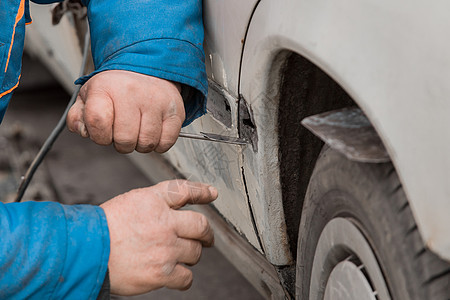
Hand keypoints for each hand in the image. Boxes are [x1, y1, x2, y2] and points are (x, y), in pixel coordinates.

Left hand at [67, 70, 184, 152]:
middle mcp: (132, 92)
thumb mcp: (90, 95)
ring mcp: (156, 101)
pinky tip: (153, 132)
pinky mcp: (175, 111)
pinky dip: (159, 144)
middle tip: (123, 131)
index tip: (103, 132)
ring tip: (139, 130)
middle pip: (124, 140)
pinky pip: (166, 142)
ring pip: (146, 144)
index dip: (99, 136)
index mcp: (106, 88)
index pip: (97, 122)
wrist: (148, 68)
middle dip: (121, 143)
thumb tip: (83, 131)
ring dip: (140, 144)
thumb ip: (78, 116)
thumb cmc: (117, 88)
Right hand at [100, 180, 217, 295]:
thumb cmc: (105, 227)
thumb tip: (179, 203)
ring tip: (179, 255)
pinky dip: (184, 277)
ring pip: (195, 252)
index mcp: (154, 201)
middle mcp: (164, 223)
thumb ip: (158, 201)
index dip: (202, 192)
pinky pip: (187, 277)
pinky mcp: (161, 273)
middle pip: (201, 226)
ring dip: (191, 254)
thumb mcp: (131, 202)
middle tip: (206, 238)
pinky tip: (177, 274)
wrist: (86, 253)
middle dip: (206, 233)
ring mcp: (165, 249)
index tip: (212, 194)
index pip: (185, 191)